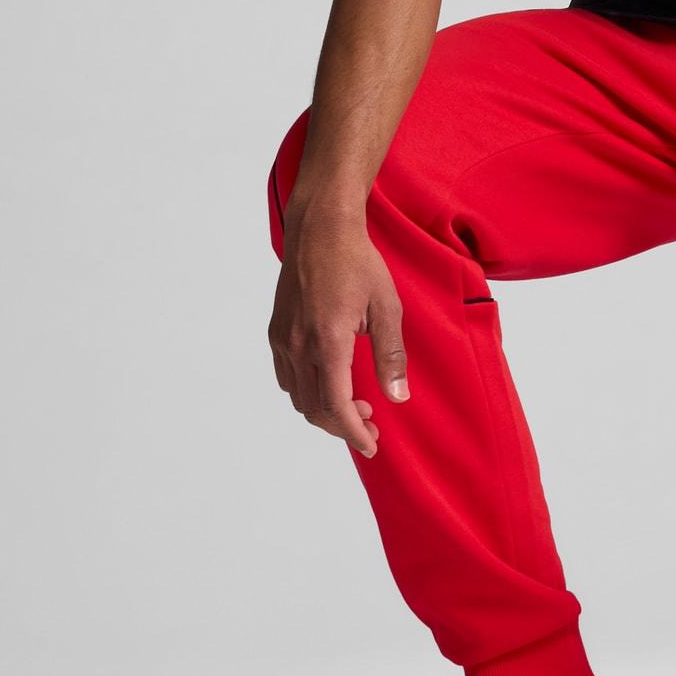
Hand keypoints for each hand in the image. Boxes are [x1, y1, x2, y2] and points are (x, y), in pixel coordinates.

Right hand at [268, 206, 410, 456]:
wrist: (320, 229)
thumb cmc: (357, 262)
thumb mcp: (387, 307)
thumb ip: (391, 355)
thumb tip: (398, 397)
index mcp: (328, 340)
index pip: (336, 405)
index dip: (354, 432)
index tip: (372, 445)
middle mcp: (298, 344)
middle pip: (315, 408)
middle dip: (344, 426)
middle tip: (372, 424)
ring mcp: (283, 338)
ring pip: (298, 396)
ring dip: (325, 411)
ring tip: (356, 404)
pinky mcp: (277, 330)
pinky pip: (287, 377)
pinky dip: (308, 392)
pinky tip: (330, 382)